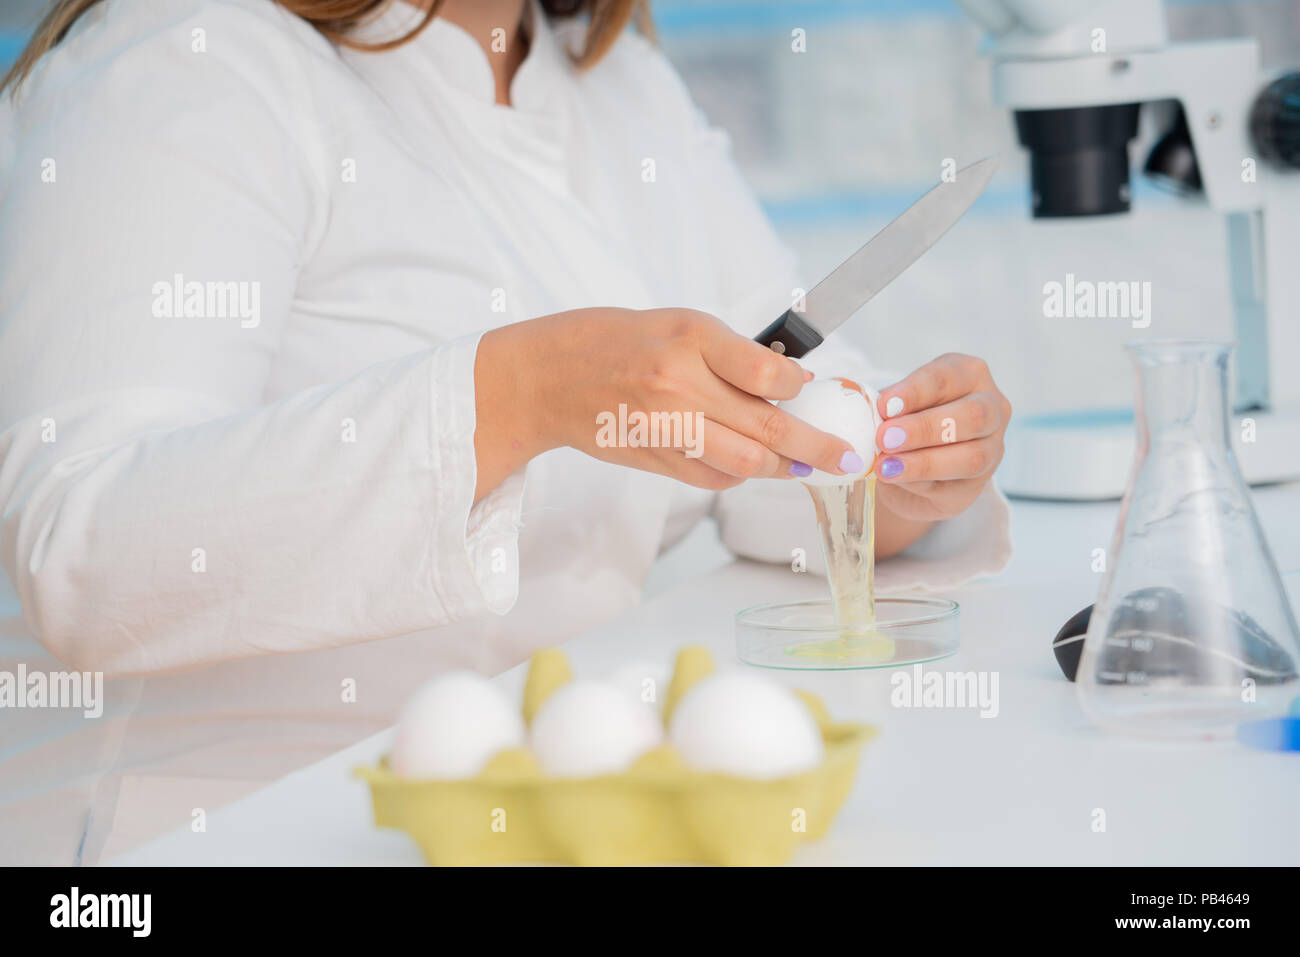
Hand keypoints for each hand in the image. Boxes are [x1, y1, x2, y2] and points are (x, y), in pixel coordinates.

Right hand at [474, 308, 861, 498]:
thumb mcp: (676, 323)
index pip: (767, 371)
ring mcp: (665, 426)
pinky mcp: (654, 457)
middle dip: (815, 446)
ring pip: (744, 461)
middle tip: (847, 457)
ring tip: (802, 464)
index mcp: (689, 338)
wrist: (549, 378)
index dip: (800, 386)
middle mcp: (678, 384)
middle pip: (766, 426)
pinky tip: (749, 463)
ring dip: (780, 466)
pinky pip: (712, 476)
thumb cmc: (616, 341)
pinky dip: (738, 473)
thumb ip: (730, 353)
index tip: (812, 389)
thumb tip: (787, 382)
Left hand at [871, 353, 1010, 523]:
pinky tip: (895, 478)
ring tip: (886, 465)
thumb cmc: (905, 421)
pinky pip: (954, 486)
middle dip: (925, 427)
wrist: (908, 468)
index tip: (884, 406)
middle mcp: (992, 407)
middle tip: (886, 438)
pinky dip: (920, 482)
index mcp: (970, 374)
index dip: (915, 392)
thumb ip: (891, 409)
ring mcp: (992, 448)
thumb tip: (879, 417)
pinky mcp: (978, 485)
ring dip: (924, 461)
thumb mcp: (895, 405)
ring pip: (971, 456)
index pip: (947, 377)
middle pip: (972, 414)